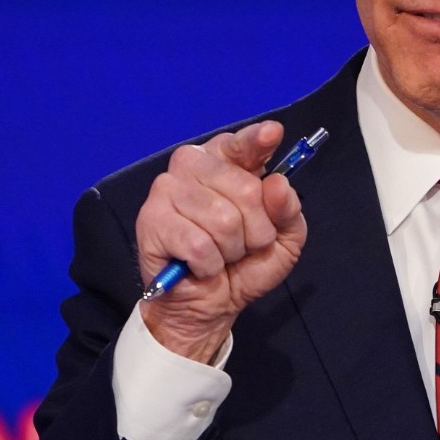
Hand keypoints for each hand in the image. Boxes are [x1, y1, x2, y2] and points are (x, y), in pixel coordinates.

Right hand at [134, 121, 306, 363]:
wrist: (209, 305)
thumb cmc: (244, 265)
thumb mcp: (283, 239)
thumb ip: (288, 210)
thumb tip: (277, 184)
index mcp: (225, 161)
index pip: (241, 143)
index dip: (257, 140)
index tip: (272, 134)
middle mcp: (193, 165)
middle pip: (246, 190)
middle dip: (256, 230)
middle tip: (241, 245)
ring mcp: (167, 189)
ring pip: (223, 220)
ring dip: (231, 251)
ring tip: (219, 255)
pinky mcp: (151, 219)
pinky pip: (200, 245)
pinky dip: (209, 265)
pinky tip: (199, 265)